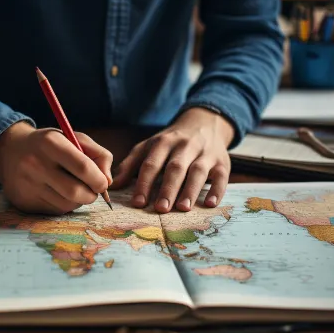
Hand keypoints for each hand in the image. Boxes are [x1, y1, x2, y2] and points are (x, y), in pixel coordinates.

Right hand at [0, 122, 112, 213]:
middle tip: (92, 191)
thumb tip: (108, 182)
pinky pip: (54, 211)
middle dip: (91, 195)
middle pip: (75, 192)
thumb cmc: (49, 145)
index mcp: (50, 142)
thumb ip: (98, 154)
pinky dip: (63, 205)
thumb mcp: (73, 138)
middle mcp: (35, 164)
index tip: (103, 184)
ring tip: (72, 188)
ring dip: (77, 201)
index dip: (99, 180)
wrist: (9, 151)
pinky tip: (56, 193)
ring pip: (66, 205)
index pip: (83, 167)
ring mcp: (27, 185)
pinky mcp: (23, 202)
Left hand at [113, 108, 233, 211]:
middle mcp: (185, 146)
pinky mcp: (222, 162)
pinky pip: (222, 176)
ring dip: (190, 190)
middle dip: (168, 188)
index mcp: (163, 142)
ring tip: (183, 208)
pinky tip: (210, 204)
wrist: (204, 123)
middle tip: (160, 208)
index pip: (151, 163)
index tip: (138, 203)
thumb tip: (111, 186)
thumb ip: (130, 165)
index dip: (144, 183)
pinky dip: (217, 190)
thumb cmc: (171, 142)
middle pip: (175, 167)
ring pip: (198, 171)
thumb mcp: (149, 147)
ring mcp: (206, 153)